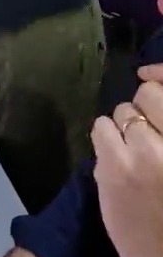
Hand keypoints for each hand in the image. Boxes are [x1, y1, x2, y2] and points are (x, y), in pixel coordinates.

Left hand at [91, 64, 162, 256]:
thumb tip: (150, 85)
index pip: (161, 92)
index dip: (156, 86)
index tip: (152, 92)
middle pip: (145, 97)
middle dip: (141, 112)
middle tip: (145, 136)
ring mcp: (140, 156)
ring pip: (118, 114)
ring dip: (121, 128)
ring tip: (130, 152)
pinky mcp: (112, 171)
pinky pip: (100, 132)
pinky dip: (105, 142)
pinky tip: (115, 162)